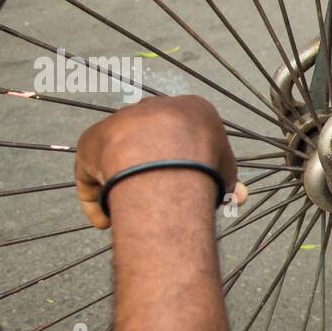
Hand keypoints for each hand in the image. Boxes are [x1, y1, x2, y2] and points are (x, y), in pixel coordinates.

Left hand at [74, 95, 245, 228]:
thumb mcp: (225, 174)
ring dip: (121, 187)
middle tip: (156, 206)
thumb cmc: (204, 162)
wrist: (167, 154)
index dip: (188, 168)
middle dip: (151, 176)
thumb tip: (239, 197)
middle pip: (150, 146)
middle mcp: (150, 110)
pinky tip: (106, 220)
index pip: (187, 138)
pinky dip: (96, 198)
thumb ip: (227, 183)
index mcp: (188, 110)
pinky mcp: (92, 142)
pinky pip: (92, 174)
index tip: (188, 193)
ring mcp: (118, 123)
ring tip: (130, 214)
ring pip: (117, 160)